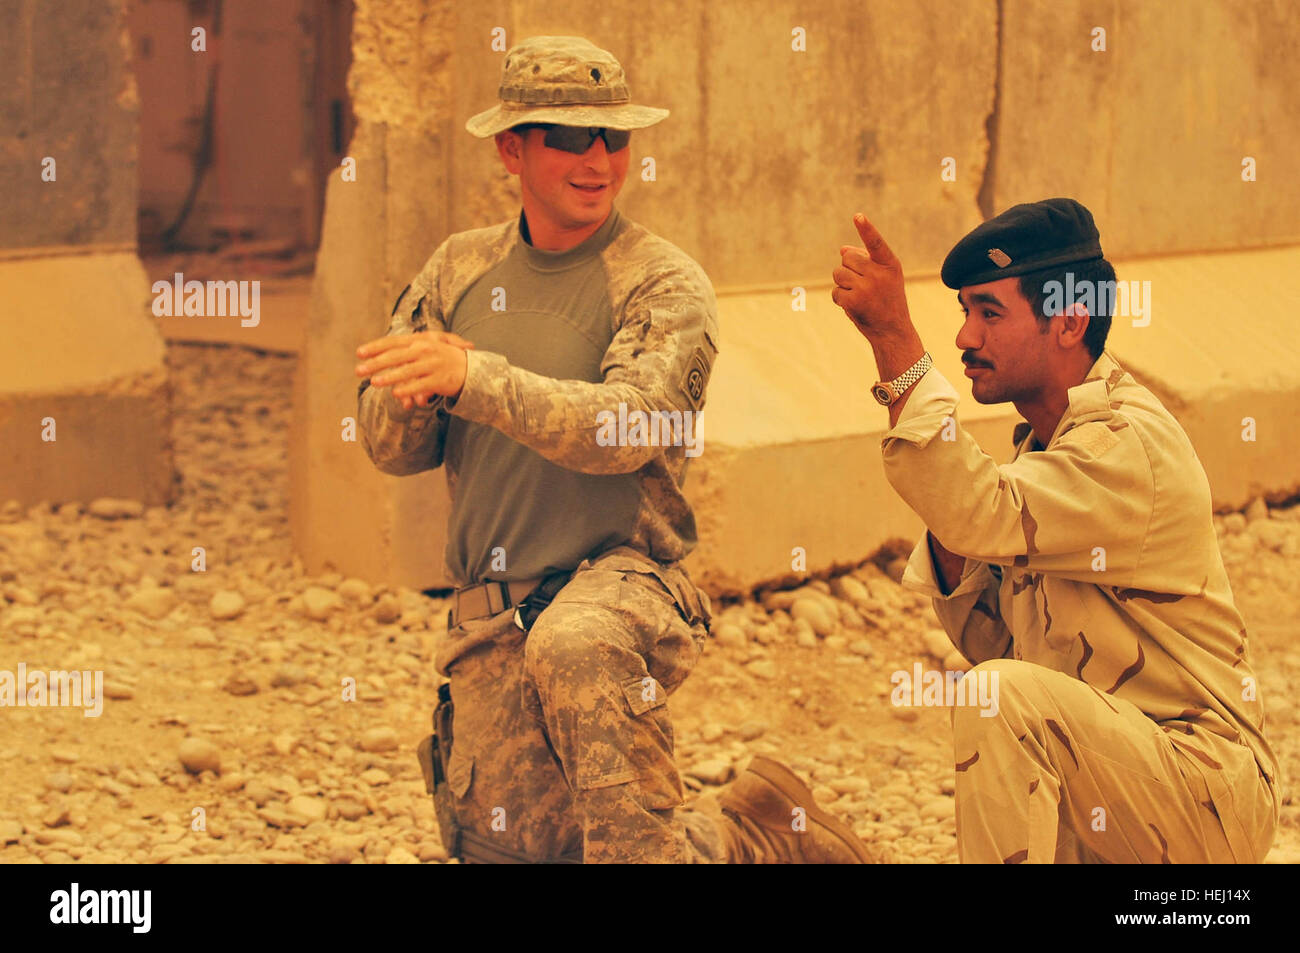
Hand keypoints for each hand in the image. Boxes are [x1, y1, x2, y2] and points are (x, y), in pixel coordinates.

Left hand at [355, 330, 474, 409]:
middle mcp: (425, 350)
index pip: (393, 342)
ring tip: (374, 383)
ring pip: (407, 371)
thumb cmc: (443, 359)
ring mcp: (433, 364)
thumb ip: (406, 353)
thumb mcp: (426, 348)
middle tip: (359, 370)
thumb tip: (382, 358)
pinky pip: (421, 385)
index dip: (375, 347)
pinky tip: (396, 393)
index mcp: (419, 340)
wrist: (472, 368)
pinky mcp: (440, 379)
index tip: (359, 353)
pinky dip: (409, 389)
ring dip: (389, 377)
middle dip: (376, 363)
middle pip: (396, 356)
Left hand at [831, 213, 911, 340]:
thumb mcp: (884, 276)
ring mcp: (866, 288)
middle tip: (861, 282)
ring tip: (859, 294)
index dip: (866, 229)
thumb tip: (842, 249)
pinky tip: (854, 305)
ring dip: (843, 283)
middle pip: (847, 257)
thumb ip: (866, 260)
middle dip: (848, 267)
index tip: (858, 216)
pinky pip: (835, 291)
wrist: (892, 329)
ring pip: (838, 273)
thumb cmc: (887, 298)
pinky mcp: (853, 301)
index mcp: (890, 264)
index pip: (876, 243)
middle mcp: (879, 274)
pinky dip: (841, 298)